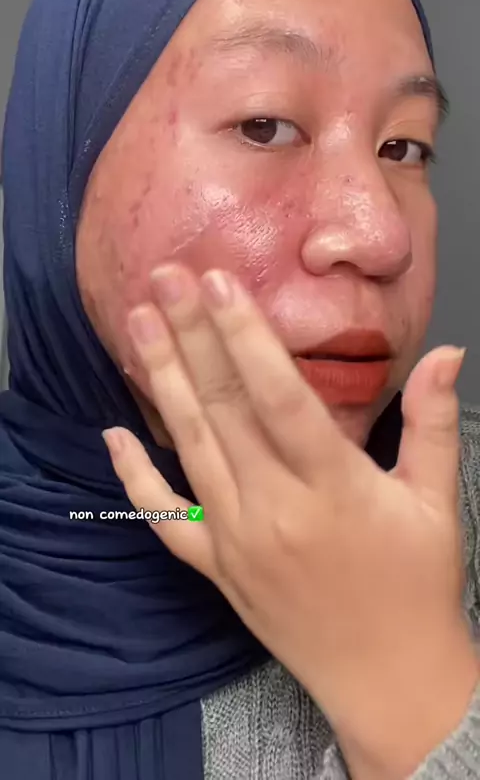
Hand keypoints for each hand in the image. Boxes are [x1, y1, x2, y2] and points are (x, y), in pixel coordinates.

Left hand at [103, 263, 478, 779]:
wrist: (386, 676)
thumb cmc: (417, 584)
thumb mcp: (436, 500)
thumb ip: (432, 421)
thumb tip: (445, 352)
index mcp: (334, 488)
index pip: (278, 397)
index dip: (246, 336)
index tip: (218, 283)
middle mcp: (275, 510)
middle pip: (224, 409)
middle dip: (193, 336)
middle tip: (165, 277)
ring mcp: (236, 540)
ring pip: (190, 447)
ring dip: (162, 381)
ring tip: (141, 323)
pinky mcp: (216, 567)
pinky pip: (166, 518)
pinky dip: (135, 478)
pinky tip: (112, 435)